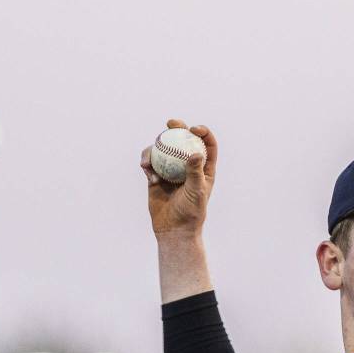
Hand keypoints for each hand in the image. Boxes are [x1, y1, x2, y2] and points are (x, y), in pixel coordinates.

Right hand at [140, 119, 217, 236]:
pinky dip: (147, 163)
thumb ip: (195, 172)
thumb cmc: (191, 212)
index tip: (193, 128)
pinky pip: (150, 162)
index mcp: (204, 167)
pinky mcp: (156, 176)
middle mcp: (187, 165)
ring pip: (163, 149)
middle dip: (177, 126)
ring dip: (155, 147)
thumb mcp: (196, 192)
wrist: (174, 229)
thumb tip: (195, 153)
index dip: (202, 131)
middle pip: (183, 140)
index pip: (206, 144)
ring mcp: (171, 169)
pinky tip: (146, 170)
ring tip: (150, 157)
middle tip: (170, 123)